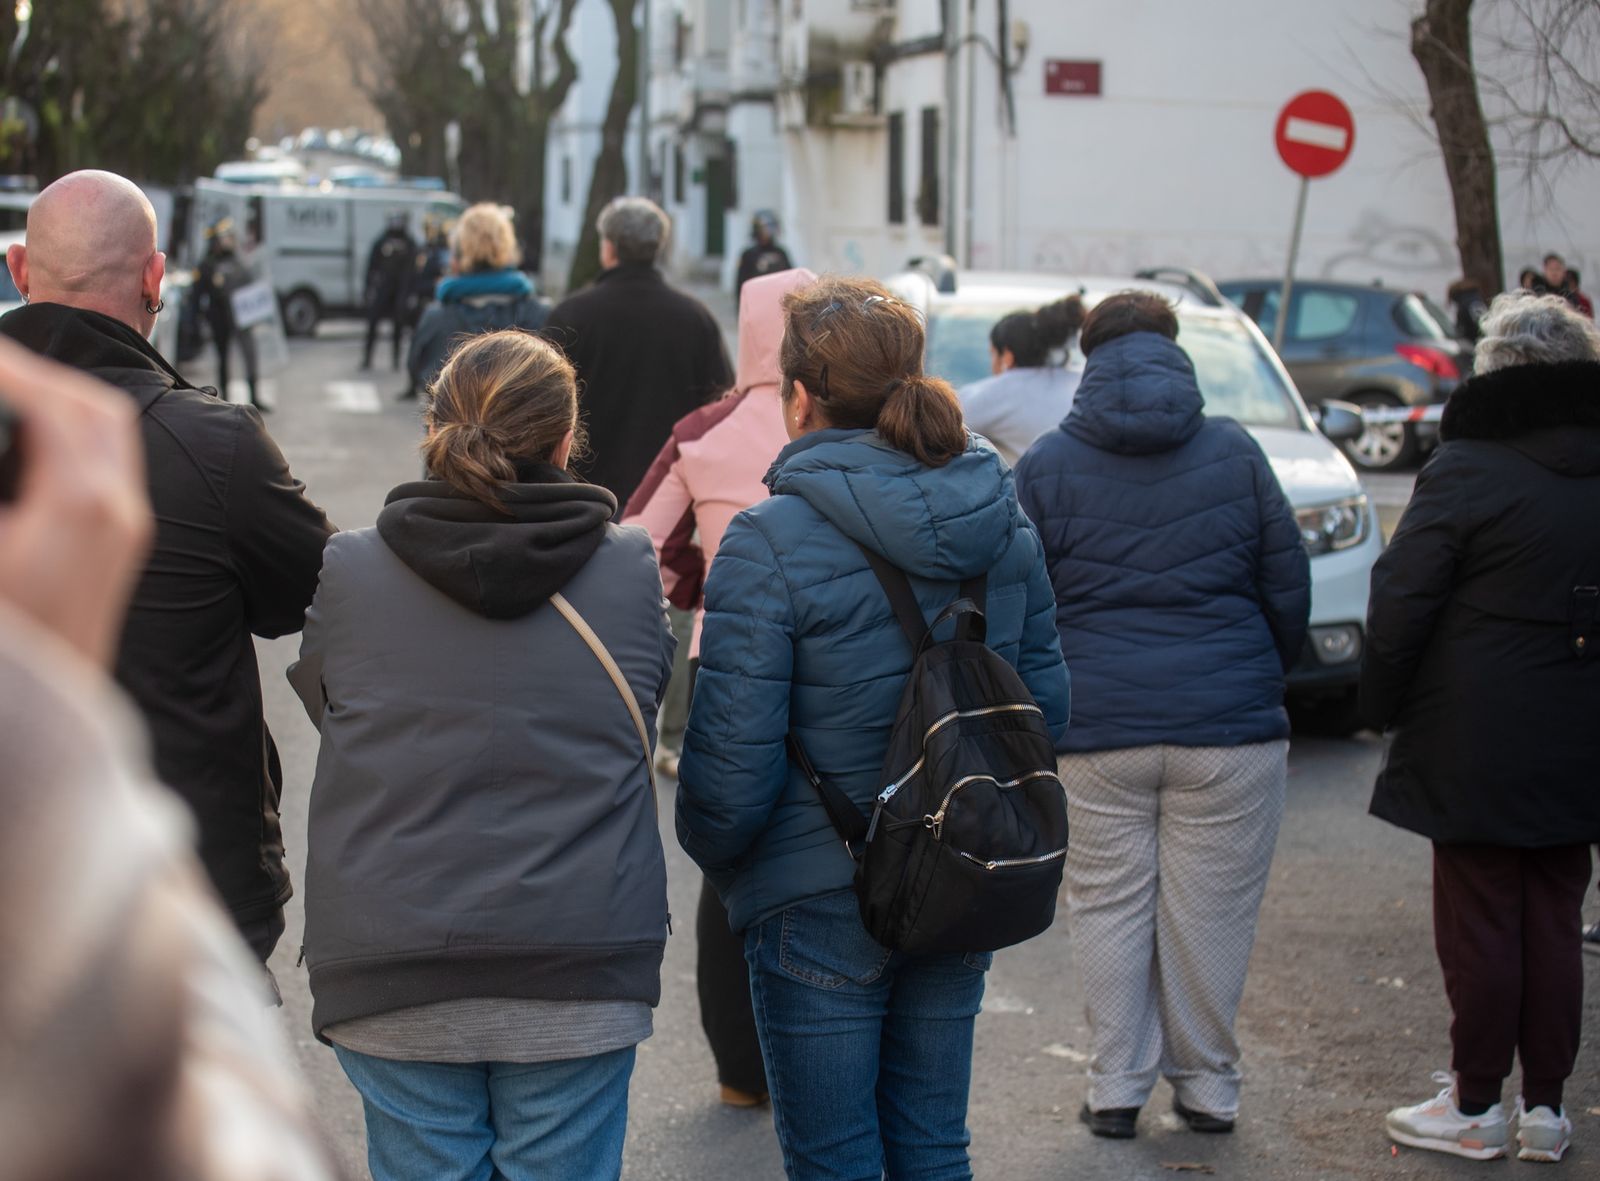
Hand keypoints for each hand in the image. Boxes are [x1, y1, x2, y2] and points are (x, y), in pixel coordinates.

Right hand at [0, 336, 151, 666]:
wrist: (53, 717)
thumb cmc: (20, 643)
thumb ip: (0, 482)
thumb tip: (10, 427)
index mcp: (79, 504)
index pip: (52, 405)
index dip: (11, 371)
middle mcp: (118, 510)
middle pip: (94, 409)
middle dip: (39, 376)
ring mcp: (126, 528)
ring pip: (109, 434)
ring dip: (60, 401)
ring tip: (10, 391)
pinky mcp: (122, 544)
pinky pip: (109, 464)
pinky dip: (72, 434)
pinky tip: (31, 438)